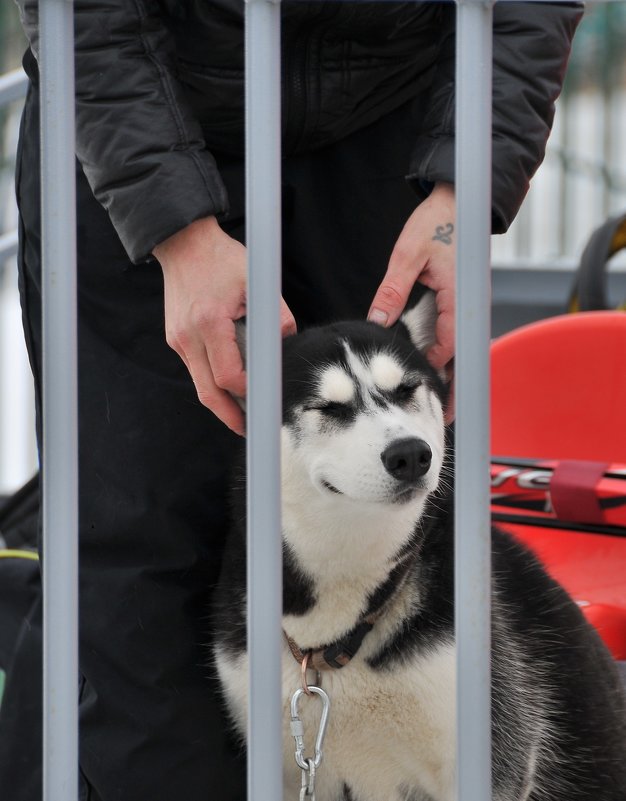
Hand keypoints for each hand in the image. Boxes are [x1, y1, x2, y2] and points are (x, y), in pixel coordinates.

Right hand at [154, 216, 296, 434]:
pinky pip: (195, 369)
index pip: (229, 376)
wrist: (183, 243)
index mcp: (209, 323)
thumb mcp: (257, 282)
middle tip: (250, 430)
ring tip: (242, 414)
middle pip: (208, 393)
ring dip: (220, 402)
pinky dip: (212, 381)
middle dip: (229, 416)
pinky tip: (230, 386)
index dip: (248, 393)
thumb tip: (286, 347)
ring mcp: (178, 339)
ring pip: (199, 385)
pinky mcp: (175, 338)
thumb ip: (276, 317)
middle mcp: (188, 336)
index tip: (265, 399)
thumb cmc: (222, 259)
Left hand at [367, 182, 455, 418]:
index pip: (448, 346)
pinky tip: (433, 371)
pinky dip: (446, 356)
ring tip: (437, 405)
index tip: (423, 397)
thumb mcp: (408, 254)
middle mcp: (468, 307)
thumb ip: (393, 289)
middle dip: (452, 388)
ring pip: (459, 350)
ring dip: (450, 376)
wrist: (457, 204)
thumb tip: (377, 320)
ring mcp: (467, 307)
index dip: (435, 373)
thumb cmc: (436, 224)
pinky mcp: (461, 304)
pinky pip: (455, 337)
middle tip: (439, 418)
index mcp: (458, 298)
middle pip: (460, 358)